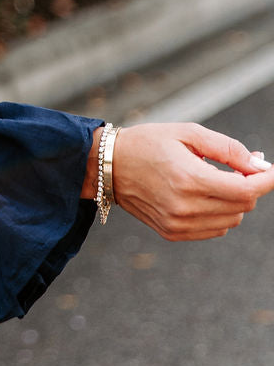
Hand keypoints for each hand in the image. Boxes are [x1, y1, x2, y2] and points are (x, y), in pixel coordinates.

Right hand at [85, 122, 273, 240]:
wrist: (107, 166)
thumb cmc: (148, 143)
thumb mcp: (187, 133)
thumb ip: (228, 149)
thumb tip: (260, 164)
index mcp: (189, 178)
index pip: (246, 190)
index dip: (266, 180)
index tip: (270, 170)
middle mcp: (185, 206)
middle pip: (243, 206)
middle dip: (248, 186)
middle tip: (238, 168)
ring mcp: (178, 223)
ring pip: (232, 221)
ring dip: (233, 202)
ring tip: (213, 180)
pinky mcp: (173, 232)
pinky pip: (215, 230)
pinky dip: (219, 214)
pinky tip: (202, 196)